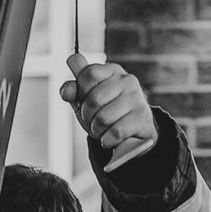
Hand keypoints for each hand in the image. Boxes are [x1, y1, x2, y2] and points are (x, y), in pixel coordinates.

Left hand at [60, 53, 157, 172]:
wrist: (132, 134)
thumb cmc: (106, 113)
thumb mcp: (85, 100)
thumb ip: (72, 90)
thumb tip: (67, 91)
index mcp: (111, 70)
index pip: (87, 74)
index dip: (80, 92)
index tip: (84, 101)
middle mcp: (126, 80)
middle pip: (93, 99)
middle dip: (87, 116)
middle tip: (93, 121)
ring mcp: (136, 98)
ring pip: (103, 118)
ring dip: (97, 131)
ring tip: (103, 130)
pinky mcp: (143, 117)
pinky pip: (116, 132)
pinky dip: (108, 140)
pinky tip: (110, 139)